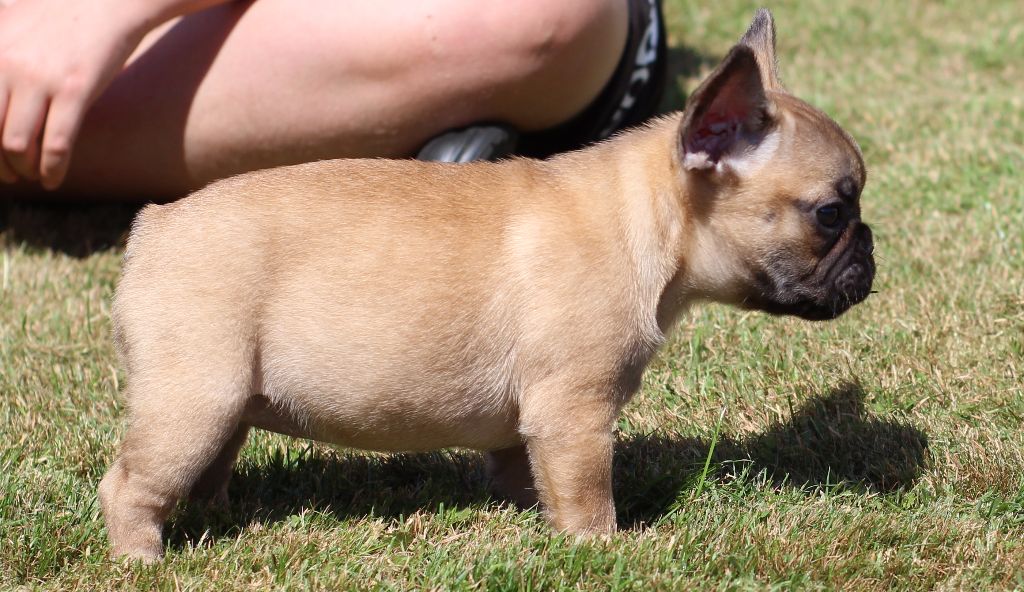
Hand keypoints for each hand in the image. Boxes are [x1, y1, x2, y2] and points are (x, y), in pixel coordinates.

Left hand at [0, 0, 147, 188]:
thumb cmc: (60, 14)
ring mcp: (40, 79)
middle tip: (8, 174)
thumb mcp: (8, 22)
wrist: (108, 0)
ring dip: (22, 169)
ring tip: (32, 174)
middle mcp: (6, 64)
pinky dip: (52, 170)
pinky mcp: (75, 90)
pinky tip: (54, 179)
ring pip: (15, 144)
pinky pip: (55, 144)